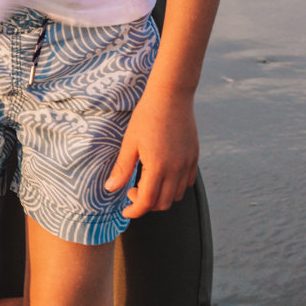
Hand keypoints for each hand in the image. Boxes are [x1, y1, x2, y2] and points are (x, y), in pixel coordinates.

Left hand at [105, 80, 199, 217]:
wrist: (171, 95)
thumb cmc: (147, 114)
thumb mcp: (130, 141)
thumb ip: (122, 168)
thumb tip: (110, 189)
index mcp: (157, 167)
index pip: (146, 202)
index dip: (134, 211)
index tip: (126, 210)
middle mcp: (175, 170)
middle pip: (163, 203)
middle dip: (146, 205)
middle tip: (133, 192)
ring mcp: (187, 164)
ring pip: (177, 196)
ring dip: (162, 197)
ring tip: (148, 183)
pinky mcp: (194, 156)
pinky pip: (187, 182)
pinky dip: (176, 187)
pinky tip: (164, 175)